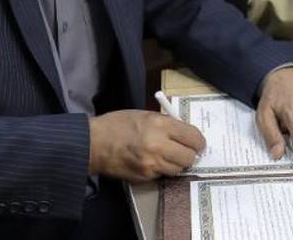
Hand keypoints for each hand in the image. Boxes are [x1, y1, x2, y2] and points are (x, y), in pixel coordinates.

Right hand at [88, 110, 204, 181]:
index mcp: (160, 125)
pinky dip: (162, 169)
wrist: (94, 143)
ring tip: (168, 156)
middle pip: (189, 157)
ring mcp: (152, 164)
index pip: (192, 136)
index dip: (199, 141)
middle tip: (185, 151)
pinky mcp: (145, 177)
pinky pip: (163, 175)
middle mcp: (159, 145)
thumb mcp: (144, 115)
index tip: (198, 143)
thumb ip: (165, 123)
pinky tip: (153, 162)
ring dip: (177, 163)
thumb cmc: (117, 124)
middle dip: (190, 154)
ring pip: (178, 169)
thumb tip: (183, 133)